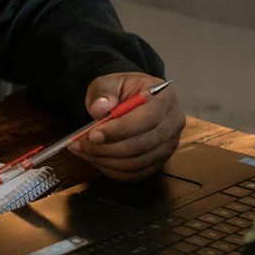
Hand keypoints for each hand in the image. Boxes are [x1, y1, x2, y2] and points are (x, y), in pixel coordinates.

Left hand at [67, 72, 182, 180]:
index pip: (147, 119)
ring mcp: (169, 144)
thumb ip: (104, 91)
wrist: (129, 100)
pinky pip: (136, 173)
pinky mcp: (160, 160)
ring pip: (138, 162)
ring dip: (106, 160)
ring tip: (84, 151)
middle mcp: (173, 122)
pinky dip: (113, 170)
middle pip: (142, 144)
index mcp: (165, 97)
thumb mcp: (109, 82)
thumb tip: (100, 108)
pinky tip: (97, 159)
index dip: (119, 130)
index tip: (94, 134)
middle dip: (107, 148)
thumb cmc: (121, 91)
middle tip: (81, 145)